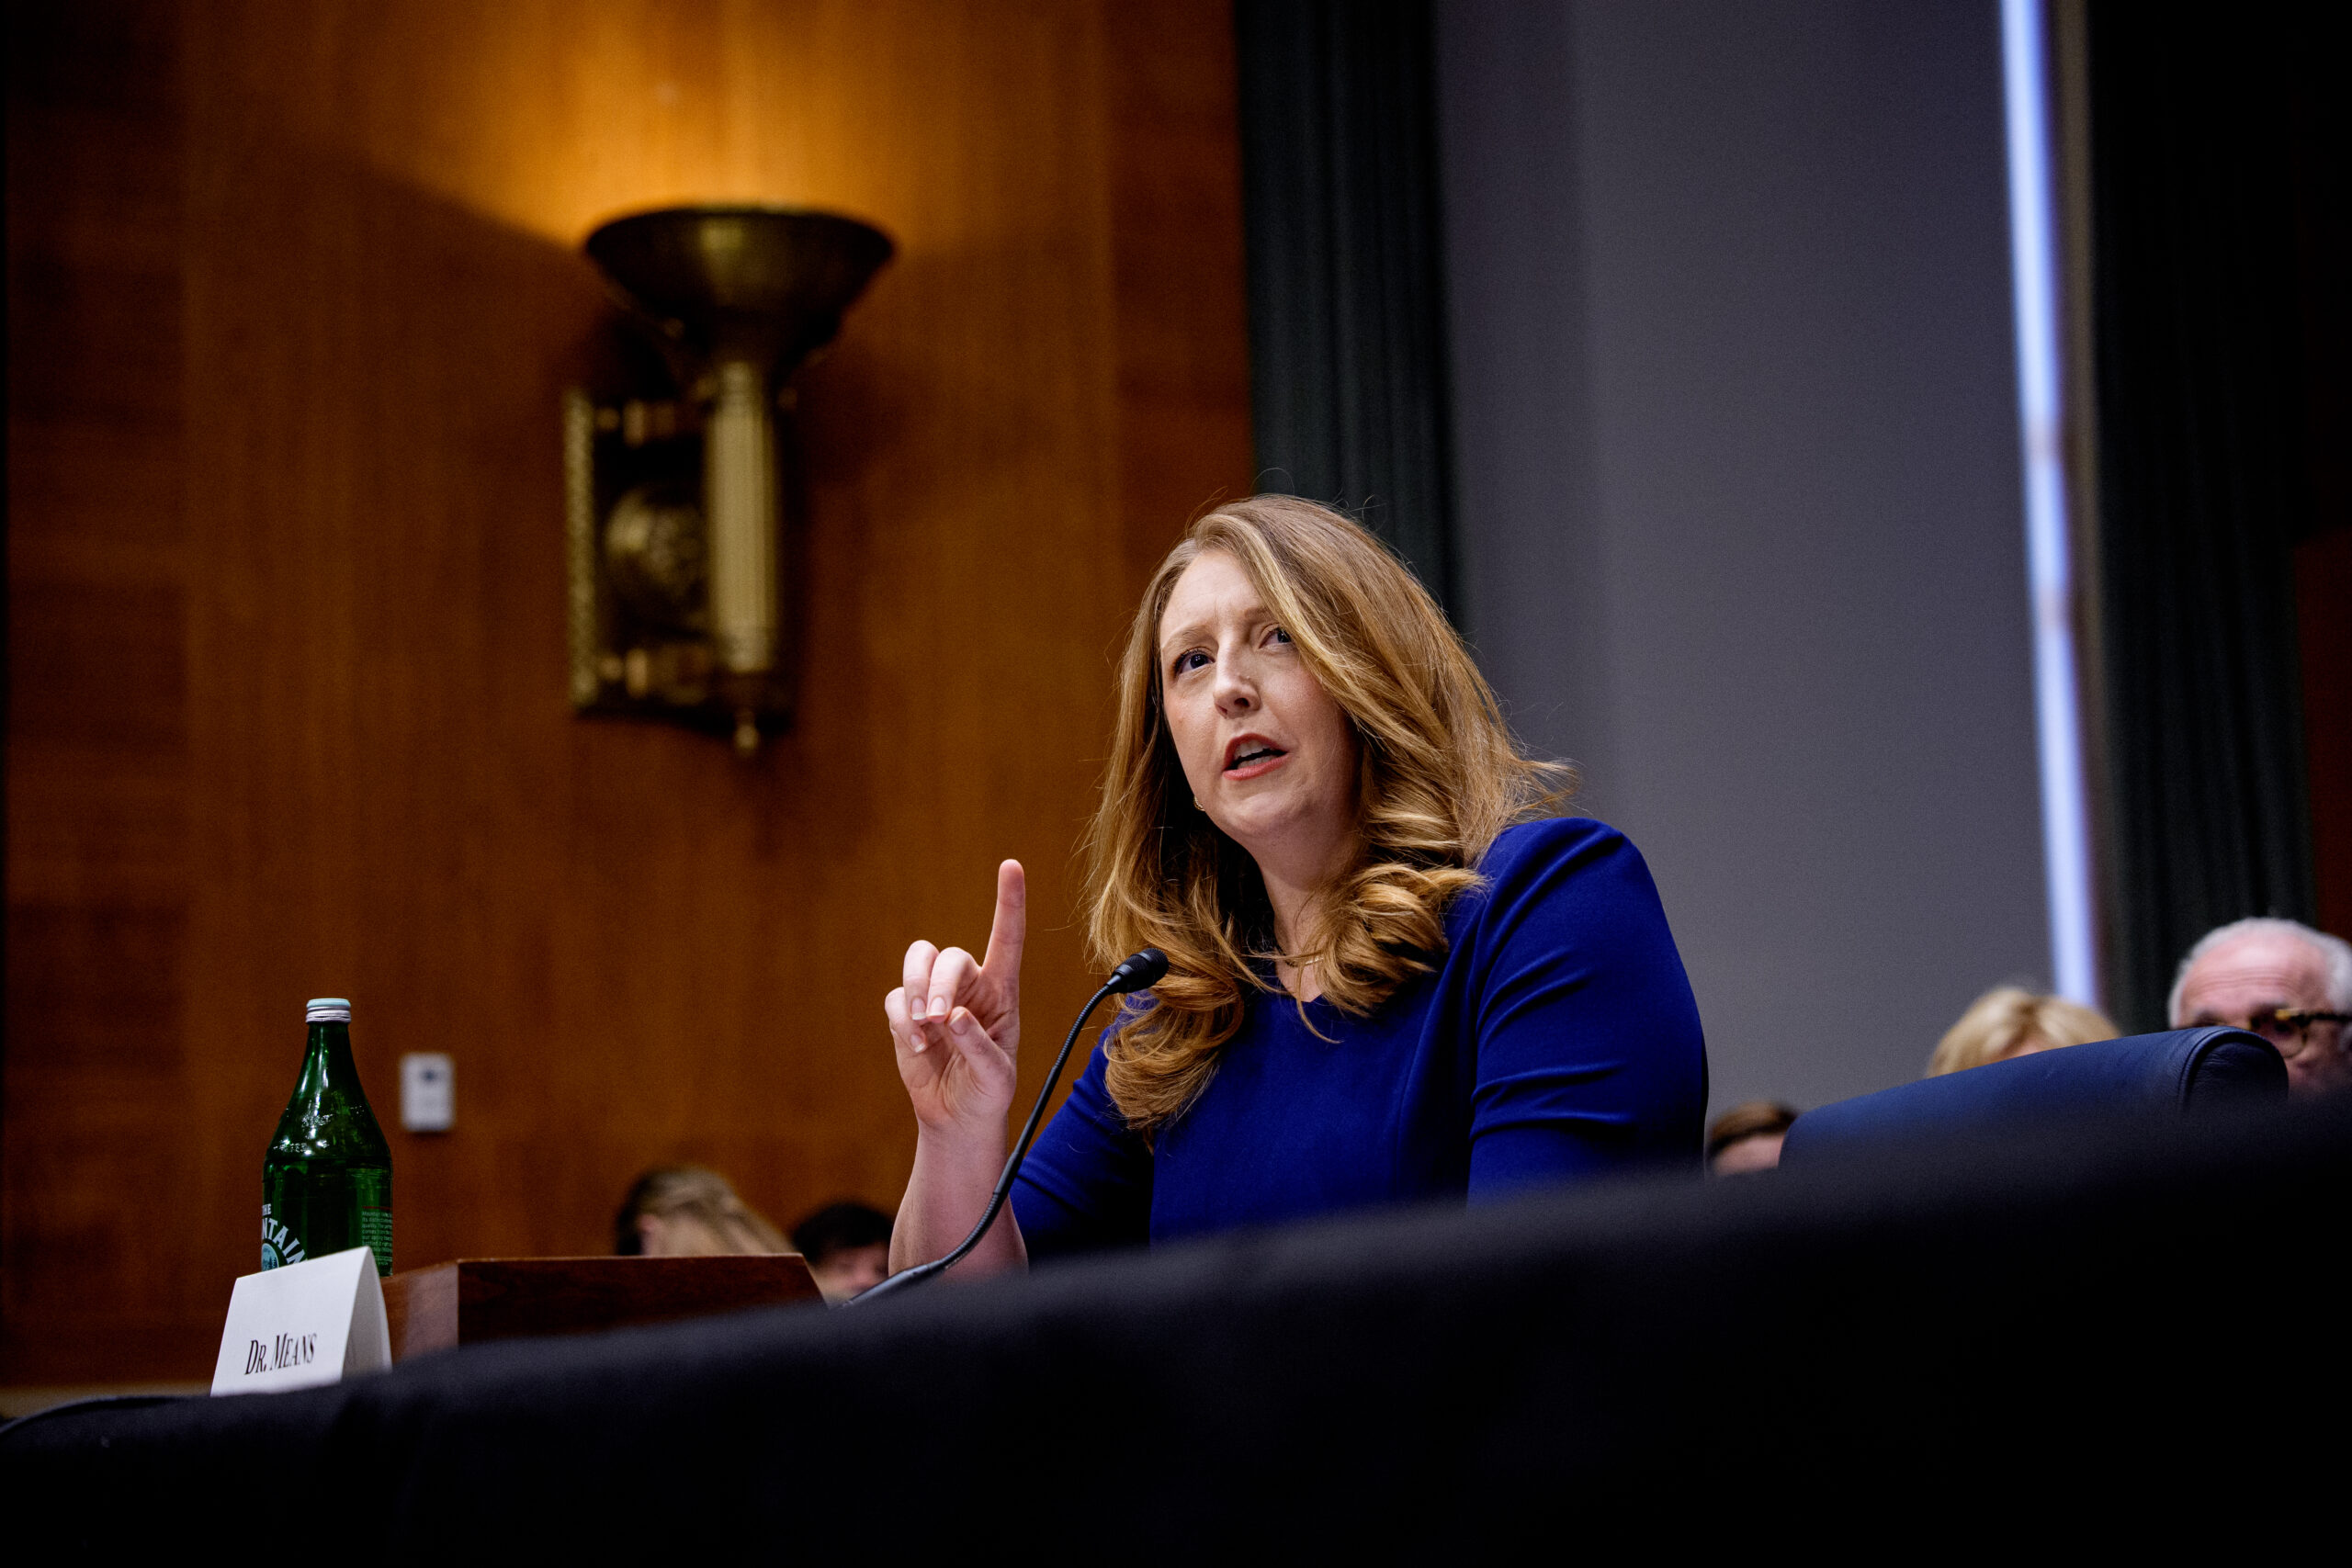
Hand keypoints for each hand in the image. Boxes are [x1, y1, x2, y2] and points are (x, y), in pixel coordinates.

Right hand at [884, 860, 1025, 1138]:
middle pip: (949, 955)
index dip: (1009, 902)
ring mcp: (935, 996)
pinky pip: (896, 998)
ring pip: (918, 962)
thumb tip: (955, 1016)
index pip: (1007, 938)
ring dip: (916, 988)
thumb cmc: (988, 1092)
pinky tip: (918, 1047)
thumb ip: (980, 1047)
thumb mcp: (997, 1077)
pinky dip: (903, 1020)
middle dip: (939, 982)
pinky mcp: (908, 1013)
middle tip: (938, 1018)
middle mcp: (969, 985)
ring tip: (926, 1026)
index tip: (1011, 865)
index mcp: (1002, 992)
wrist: (957, 1116)